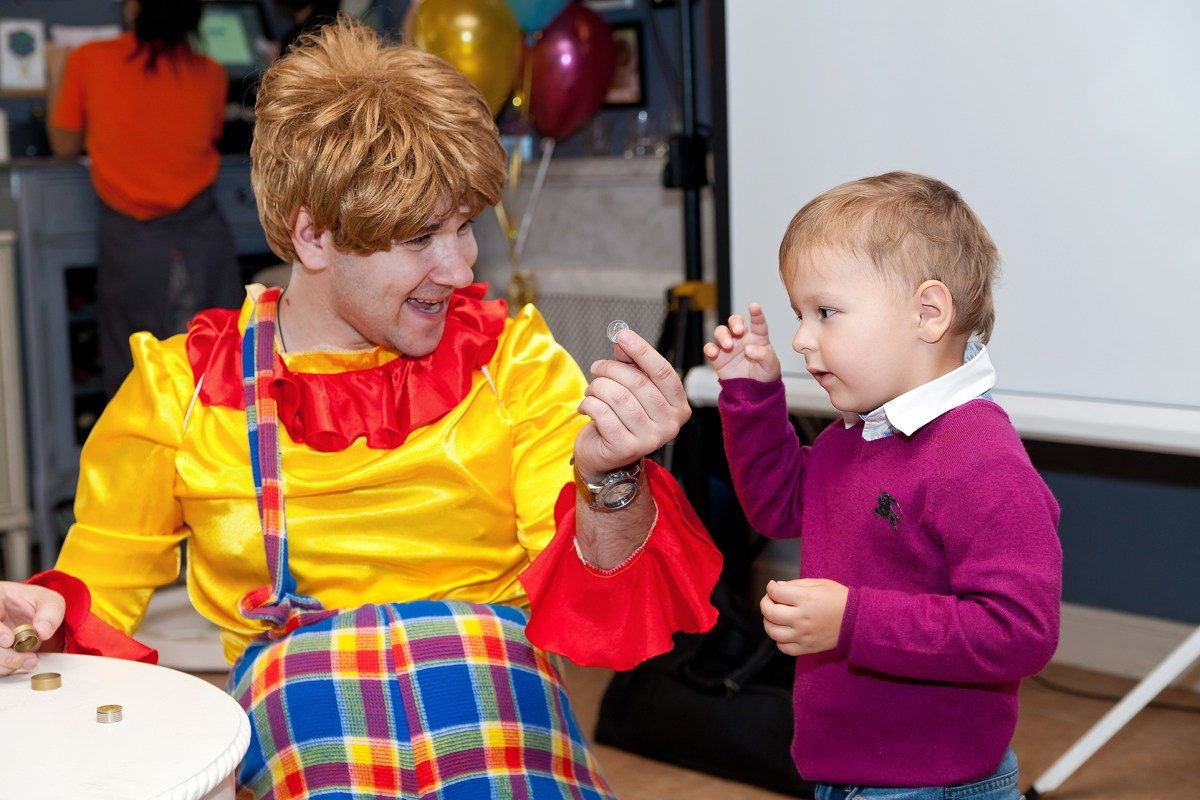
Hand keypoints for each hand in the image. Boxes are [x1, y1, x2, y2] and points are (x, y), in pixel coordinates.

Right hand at [0, 582, 65, 674]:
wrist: (33, 617)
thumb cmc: (35, 604)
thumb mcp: (49, 601)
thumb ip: (50, 612)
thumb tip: (42, 631)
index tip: (9, 640)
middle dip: (5, 655)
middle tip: (28, 659)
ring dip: (7, 665)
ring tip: (29, 661)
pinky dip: (8, 668)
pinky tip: (22, 664)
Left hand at [573, 328, 690, 477]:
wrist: (605, 457)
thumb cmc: (621, 418)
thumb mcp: (631, 388)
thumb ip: (631, 364)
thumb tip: (623, 340)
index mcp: (678, 406)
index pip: (663, 372)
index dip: (642, 351)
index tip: (623, 335)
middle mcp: (670, 425)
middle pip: (638, 383)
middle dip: (611, 369)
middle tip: (596, 367)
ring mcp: (650, 440)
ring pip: (618, 397)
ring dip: (598, 387)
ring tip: (591, 390)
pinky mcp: (626, 448)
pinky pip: (602, 413)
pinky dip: (589, 403)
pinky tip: (587, 406)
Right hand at [703, 302, 780, 381]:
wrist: (753, 392)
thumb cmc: (765, 375)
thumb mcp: (772, 366)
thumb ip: (764, 355)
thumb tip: (750, 349)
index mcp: (758, 337)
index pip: (758, 322)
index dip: (756, 313)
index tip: (754, 306)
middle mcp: (742, 338)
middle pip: (735, 321)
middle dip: (735, 322)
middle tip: (738, 330)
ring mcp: (729, 347)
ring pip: (721, 331)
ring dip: (722, 335)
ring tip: (728, 345)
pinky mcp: (718, 358)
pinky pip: (710, 348)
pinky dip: (710, 348)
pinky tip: (714, 352)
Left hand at [760, 578, 847, 655]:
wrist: (857, 620)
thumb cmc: (838, 598)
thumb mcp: (818, 583)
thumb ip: (795, 584)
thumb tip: (775, 587)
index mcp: (805, 599)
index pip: (775, 593)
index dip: (770, 588)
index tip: (773, 587)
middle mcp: (802, 618)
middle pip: (769, 612)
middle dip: (765, 603)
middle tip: (770, 600)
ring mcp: (803, 635)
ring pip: (773, 631)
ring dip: (768, 622)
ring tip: (774, 616)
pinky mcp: (807, 648)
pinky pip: (784, 648)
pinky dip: (779, 640)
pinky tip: (784, 631)